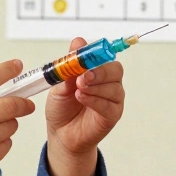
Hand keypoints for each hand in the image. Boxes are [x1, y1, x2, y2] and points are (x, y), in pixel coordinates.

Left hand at [44, 37, 124, 158]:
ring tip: (78, 89)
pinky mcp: (113, 115)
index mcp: (97, 71)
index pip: (104, 56)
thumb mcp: (60, 84)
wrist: (60, 133)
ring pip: (114, 87)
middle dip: (99, 71)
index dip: (97, 54)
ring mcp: (112, 99)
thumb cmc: (62, 108)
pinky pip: (109, 105)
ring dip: (95, 86)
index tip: (84, 55)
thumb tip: (78, 42)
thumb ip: (70, 65)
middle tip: (83, 76)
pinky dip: (95, 100)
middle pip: (115, 70)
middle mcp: (108, 83)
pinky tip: (82, 98)